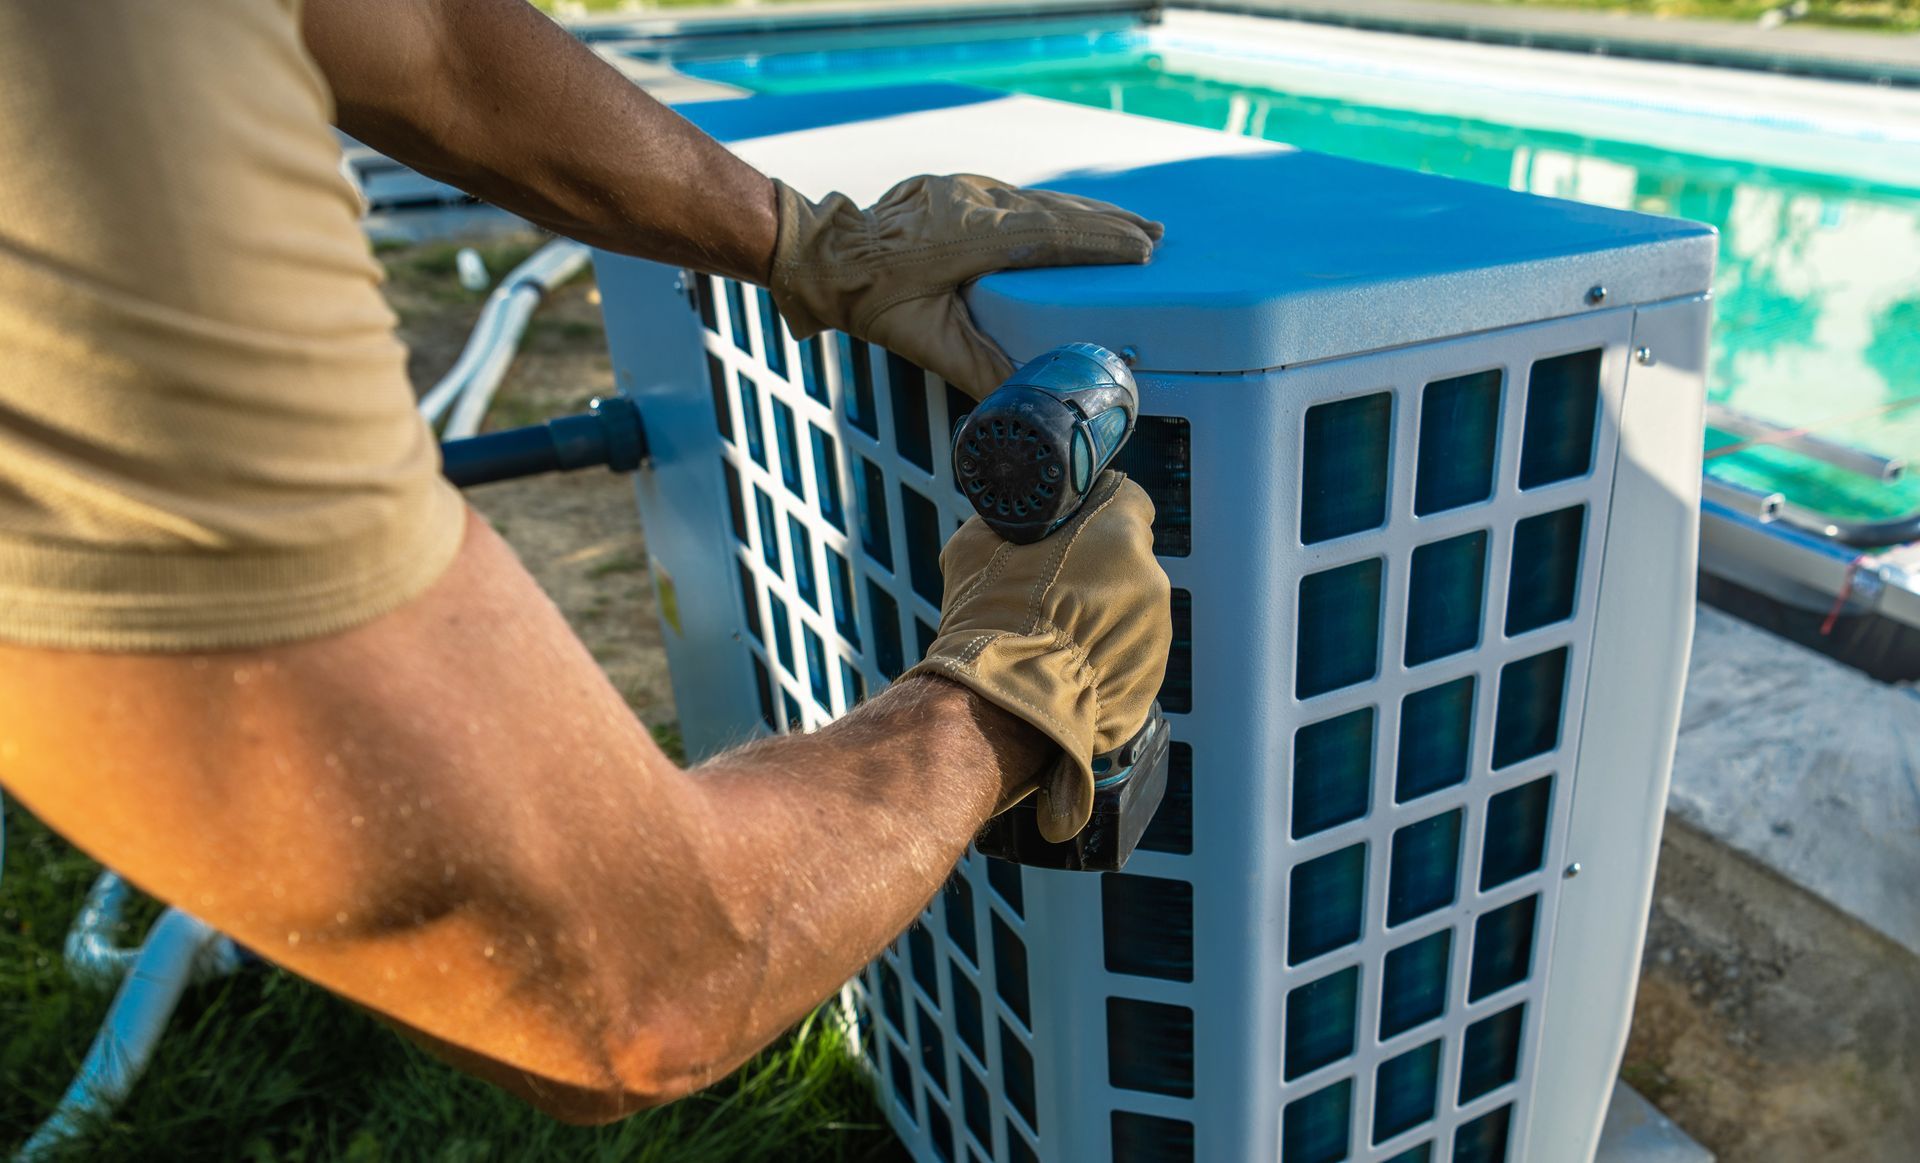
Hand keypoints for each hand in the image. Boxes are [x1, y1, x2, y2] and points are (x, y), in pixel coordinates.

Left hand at [768, 175, 1162, 398]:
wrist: (826, 254)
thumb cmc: (871, 299)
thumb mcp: (925, 342)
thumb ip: (977, 368)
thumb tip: (1020, 401)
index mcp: (973, 237)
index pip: (1053, 236)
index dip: (1101, 243)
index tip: (1142, 251)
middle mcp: (977, 203)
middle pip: (1058, 212)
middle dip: (1109, 225)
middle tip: (1154, 237)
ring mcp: (967, 190)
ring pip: (1042, 199)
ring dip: (1088, 212)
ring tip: (1133, 224)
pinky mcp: (960, 188)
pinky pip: (1021, 196)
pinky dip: (1057, 207)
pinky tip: (1075, 213)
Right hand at [906, 472, 1170, 841]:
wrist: (1003, 698)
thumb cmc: (990, 616)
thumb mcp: (980, 542)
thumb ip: (1016, 520)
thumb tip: (1022, 517)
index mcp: (1116, 530)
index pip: (1125, 499)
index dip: (1097, 513)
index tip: (1075, 529)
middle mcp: (1148, 574)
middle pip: (1129, 556)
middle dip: (1099, 567)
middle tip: (1056, 585)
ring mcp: (1156, 626)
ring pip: (1130, 605)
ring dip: (1102, 612)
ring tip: (1057, 632)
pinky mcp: (1151, 671)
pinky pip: (1128, 647)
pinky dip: (1104, 651)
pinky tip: (1067, 662)